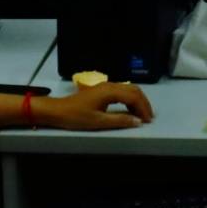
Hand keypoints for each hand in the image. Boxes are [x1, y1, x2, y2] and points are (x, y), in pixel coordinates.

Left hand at [34, 83, 154, 130]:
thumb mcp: (99, 121)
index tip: (148, 121)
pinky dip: (130, 100)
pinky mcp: (102, 90)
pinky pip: (122, 91)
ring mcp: (106, 86)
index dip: (143, 109)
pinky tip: (130, 110)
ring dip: (138, 101)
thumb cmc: (76, 117)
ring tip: (141, 116)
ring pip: (129, 89)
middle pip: (134, 90)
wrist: (58, 111)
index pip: (133, 97)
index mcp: (110, 91)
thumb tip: (137, 122)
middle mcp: (110, 85)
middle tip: (148, 118)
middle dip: (144, 103)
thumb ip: (119, 120)